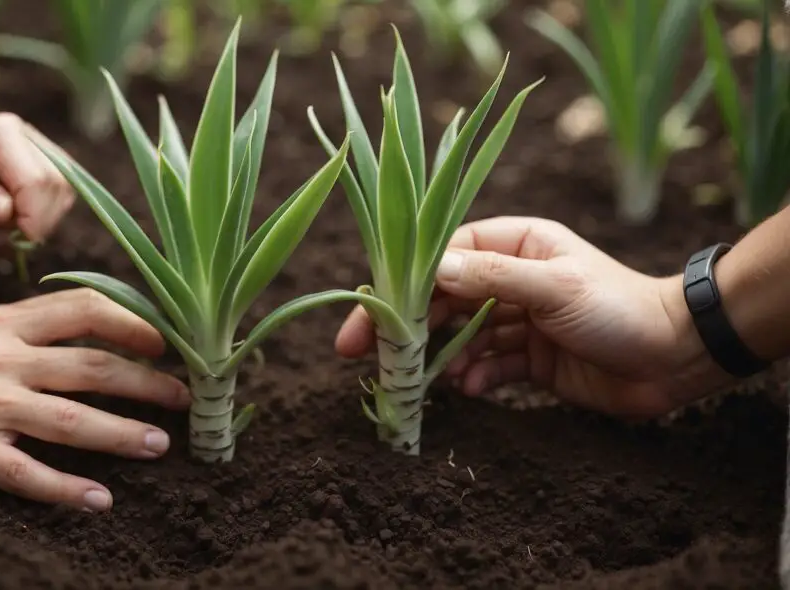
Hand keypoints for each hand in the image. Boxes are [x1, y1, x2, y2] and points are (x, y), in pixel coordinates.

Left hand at [0, 113, 73, 248]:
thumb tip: (7, 212)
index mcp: (0, 134)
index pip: (39, 181)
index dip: (33, 219)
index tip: (14, 241)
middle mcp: (25, 138)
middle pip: (59, 188)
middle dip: (38, 222)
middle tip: (3, 238)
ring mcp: (34, 153)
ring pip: (63, 196)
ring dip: (39, 222)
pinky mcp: (36, 170)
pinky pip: (55, 203)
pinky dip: (37, 222)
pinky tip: (7, 223)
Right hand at [0, 288, 188, 511]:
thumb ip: (40, 322)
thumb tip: (107, 328)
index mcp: (11, 321)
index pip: (86, 310)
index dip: (133, 324)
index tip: (167, 343)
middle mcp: (6, 359)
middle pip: (92, 368)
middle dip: (146, 383)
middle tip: (183, 398)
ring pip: (70, 421)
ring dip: (121, 434)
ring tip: (160, 444)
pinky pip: (25, 474)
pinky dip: (65, 489)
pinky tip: (99, 499)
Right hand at [336, 216, 728, 418]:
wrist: (676, 357)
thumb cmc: (618, 307)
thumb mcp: (554, 287)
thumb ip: (492, 278)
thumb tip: (430, 271)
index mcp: (515, 244)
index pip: (442, 255)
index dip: (402, 282)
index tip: (368, 311)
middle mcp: (512, 277)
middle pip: (442, 297)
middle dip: (409, 326)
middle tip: (366, 356)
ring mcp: (519, 318)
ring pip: (460, 334)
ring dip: (441, 357)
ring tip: (425, 381)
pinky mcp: (529, 357)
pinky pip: (487, 364)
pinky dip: (474, 376)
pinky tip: (470, 389)